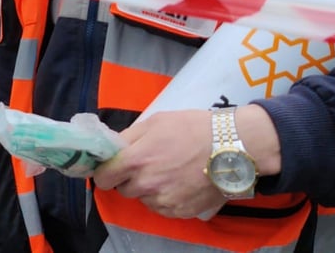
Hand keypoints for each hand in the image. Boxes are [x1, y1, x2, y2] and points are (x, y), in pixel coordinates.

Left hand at [92, 109, 223, 218]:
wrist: (231, 147)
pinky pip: (162, 208)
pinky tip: (179, 184)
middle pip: (123, 189)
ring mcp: (164, 201)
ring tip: (167, 173)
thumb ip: (128, 137)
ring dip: (148, 190)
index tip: (111, 168)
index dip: (105, 172)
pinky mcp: (180, 211)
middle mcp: (146, 184)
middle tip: (146, 165)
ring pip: (143, 199)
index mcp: (136, 160)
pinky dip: (165, 199)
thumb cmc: (191, 129)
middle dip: (129, 179)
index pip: (104, 177)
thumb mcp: (154, 122)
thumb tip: (111, 148)